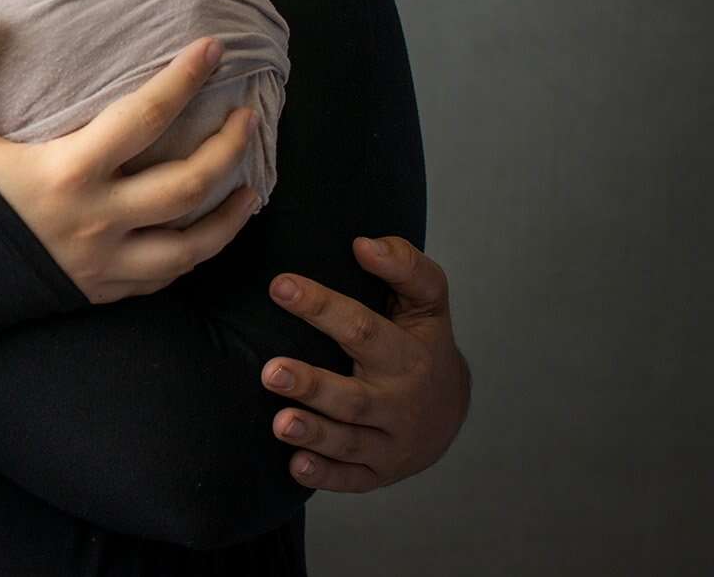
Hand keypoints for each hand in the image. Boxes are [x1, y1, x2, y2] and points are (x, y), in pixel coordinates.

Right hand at [0, 0, 259, 303]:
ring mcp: (107, 262)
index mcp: (68, 171)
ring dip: (230, 213)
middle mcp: (100, 219)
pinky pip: (169, 275)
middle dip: (229, 147)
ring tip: (251, 184)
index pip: (146, 117)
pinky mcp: (104, 290)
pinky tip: (209, 233)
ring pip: (194, 243)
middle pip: (188, 183)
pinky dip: (198, 252)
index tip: (214, 49)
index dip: (185, 78)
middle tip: (247, 117)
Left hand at [260, 237, 469, 490]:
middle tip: (270, 372)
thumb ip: (403, 265)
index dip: (322, 307)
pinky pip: (351, 478)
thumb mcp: (426, 299)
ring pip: (349, 442)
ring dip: (314, 433)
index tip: (280, 286)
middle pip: (354, 397)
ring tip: (279, 422)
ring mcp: (390, 441)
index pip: (362, 328)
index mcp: (407, 353)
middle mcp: (399, 401)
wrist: (451, 406)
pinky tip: (295, 465)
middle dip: (312, 385)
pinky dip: (324, 475)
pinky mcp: (378, 471)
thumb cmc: (423, 340)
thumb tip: (364, 244)